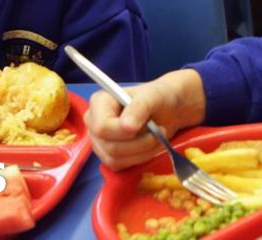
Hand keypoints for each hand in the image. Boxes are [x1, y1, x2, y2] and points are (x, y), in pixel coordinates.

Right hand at [85, 69, 206, 169]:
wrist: (167, 109)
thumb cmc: (157, 97)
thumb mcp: (152, 96)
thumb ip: (138, 108)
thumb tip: (126, 126)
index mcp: (99, 102)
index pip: (102, 127)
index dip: (123, 132)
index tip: (148, 126)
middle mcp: (94, 122)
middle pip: (110, 146)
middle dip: (140, 143)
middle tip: (160, 130)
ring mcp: (99, 141)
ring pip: (115, 159)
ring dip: (143, 151)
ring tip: (158, 137)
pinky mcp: (109, 156)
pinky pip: (120, 165)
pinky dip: (140, 158)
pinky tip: (152, 145)